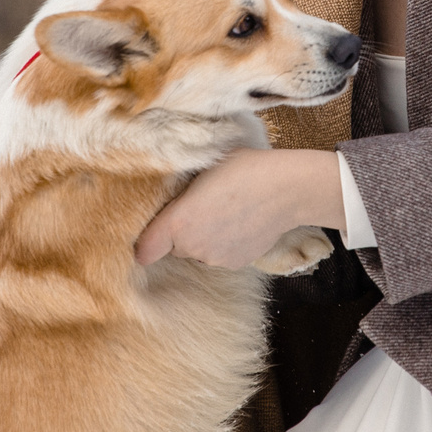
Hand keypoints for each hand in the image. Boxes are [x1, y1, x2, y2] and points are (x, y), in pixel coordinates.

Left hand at [136, 148, 343, 267]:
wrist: (287, 189)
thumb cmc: (244, 168)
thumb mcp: (202, 167)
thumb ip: (179, 191)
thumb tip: (168, 196)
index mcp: (178, 222)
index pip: (143, 251)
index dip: (145, 242)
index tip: (152, 231)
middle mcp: (193, 247)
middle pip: (174, 247)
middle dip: (181, 231)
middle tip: (200, 206)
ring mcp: (215, 259)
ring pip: (198, 251)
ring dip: (204, 237)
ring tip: (225, 211)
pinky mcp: (236, 263)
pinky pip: (219, 255)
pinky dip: (225, 243)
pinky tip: (240, 221)